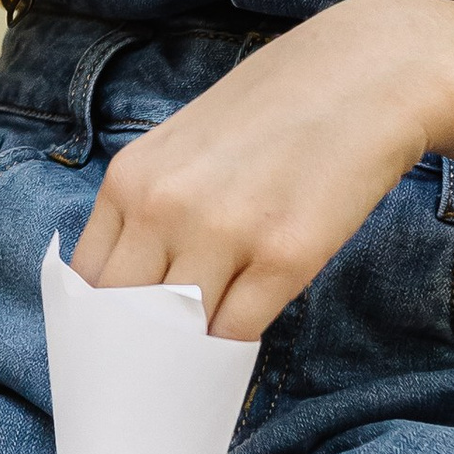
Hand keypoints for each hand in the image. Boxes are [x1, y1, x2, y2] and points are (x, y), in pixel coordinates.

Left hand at [73, 0, 453, 339]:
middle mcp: (165, 207)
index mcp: (130, 179)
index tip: (110, 352)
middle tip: (148, 377)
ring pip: (181, 332)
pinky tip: (235, 346)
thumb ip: (149, 209)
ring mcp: (225, 233)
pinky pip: (238, 331)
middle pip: (125, 317)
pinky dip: (232, 349)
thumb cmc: (271, 113)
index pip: (87, 283)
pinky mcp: (286, 256)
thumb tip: (129, 293)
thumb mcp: (182, 147)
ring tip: (190, 371)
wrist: (366, 75)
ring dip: (186, 356)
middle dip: (135, 353)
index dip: (97, 326)